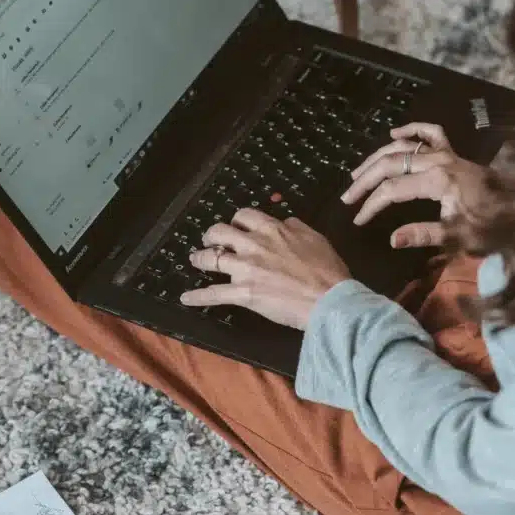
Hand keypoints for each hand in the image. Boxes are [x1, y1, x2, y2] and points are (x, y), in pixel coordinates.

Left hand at [180, 209, 350, 329]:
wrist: (329, 298)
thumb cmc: (327, 269)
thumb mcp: (315, 237)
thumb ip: (295, 227)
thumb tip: (284, 223)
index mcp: (272, 229)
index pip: (244, 216)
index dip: (237, 221)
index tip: (236, 227)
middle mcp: (254, 245)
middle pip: (220, 232)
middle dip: (212, 235)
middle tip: (211, 241)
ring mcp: (246, 269)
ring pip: (211, 259)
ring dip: (200, 258)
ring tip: (195, 260)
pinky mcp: (244, 293)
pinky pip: (214, 294)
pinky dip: (197, 296)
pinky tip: (185, 298)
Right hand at [341, 122, 485, 248]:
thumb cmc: (494, 226)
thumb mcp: (460, 237)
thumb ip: (424, 234)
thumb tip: (392, 238)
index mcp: (437, 180)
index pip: (392, 189)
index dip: (371, 204)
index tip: (357, 220)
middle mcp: (438, 160)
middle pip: (391, 163)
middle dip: (366, 180)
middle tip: (347, 197)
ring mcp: (446, 152)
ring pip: (403, 146)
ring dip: (378, 158)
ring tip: (358, 173)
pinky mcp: (453, 152)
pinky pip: (429, 133)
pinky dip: (410, 130)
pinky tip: (393, 134)